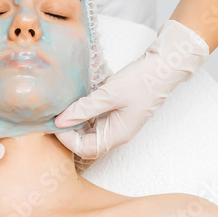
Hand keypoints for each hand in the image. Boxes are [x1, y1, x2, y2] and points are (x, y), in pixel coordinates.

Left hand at [54, 20, 208, 159]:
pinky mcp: (113, 113)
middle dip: (67, 133)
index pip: (85, 149)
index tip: (55, 122)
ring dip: (73, 124)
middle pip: (85, 144)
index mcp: (117, 135)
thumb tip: (60, 121)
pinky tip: (72, 103)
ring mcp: (114, 124)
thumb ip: (84, 108)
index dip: (67, 139)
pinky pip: (92, 120)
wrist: (163, 67)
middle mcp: (115, 134)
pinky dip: (80, 114)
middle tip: (53, 116)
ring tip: (60, 109)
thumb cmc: (142, 81)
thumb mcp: (109, 94)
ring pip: (87, 132)